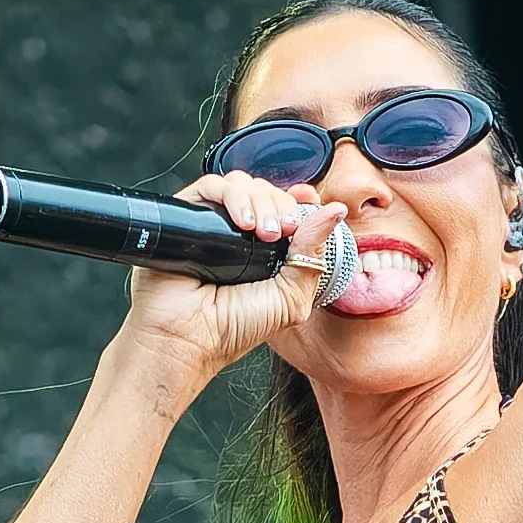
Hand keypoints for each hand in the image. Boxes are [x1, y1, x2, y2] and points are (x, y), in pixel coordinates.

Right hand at [119, 171, 350, 384]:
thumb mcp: (291, 297)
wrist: (189, 339)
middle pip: (266, 191)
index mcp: (267, 250)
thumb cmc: (233, 328)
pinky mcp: (187, 216)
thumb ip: (313, 254)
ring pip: (242, 184)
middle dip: (281, 205)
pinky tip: (242, 222)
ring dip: (260, 200)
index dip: (298, 198)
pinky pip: (211, 186)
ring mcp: (213, 223)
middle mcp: (240, 234)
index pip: (285, 206)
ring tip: (263, 231)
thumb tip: (335, 212)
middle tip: (283, 231)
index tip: (308, 200)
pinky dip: (232, 195)